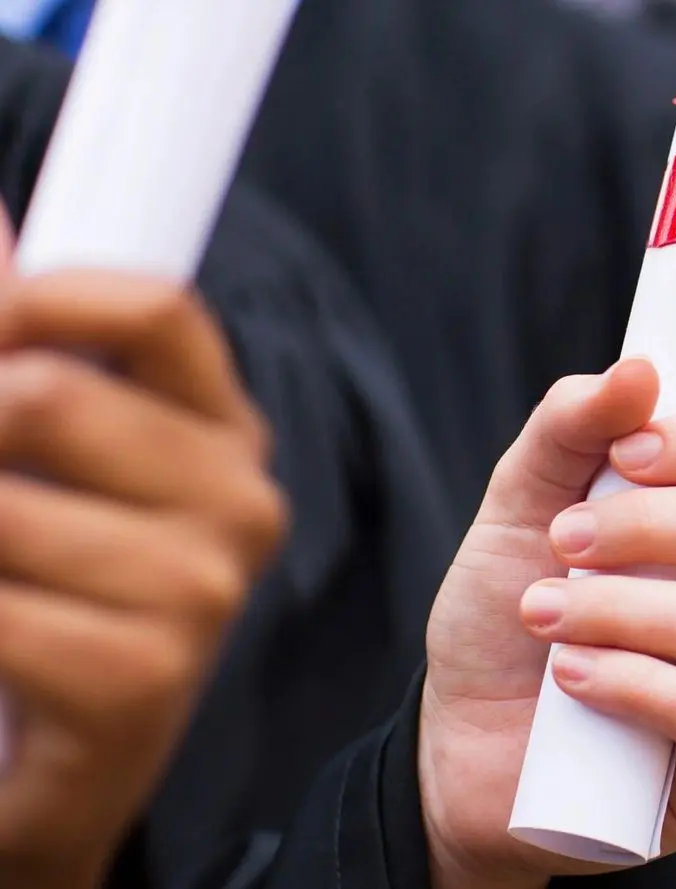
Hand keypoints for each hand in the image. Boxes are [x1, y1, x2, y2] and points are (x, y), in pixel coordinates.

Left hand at [0, 267, 284, 887]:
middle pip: (51, 396)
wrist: (34, 785)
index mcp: (220, 435)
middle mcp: (236, 505)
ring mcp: (202, 594)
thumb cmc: (35, 605)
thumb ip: (18, 346)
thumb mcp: (30, 466)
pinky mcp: (141, 678)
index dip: (36, 296)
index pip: (155, 306)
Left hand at [418, 359, 675, 888]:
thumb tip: (639, 369)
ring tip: (541, 614)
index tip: (627, 450)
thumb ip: (571, 431)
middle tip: (562, 540)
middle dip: (652, 523)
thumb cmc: (512, 624)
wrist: (464, 752)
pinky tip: (570, 677)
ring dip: (622, 609)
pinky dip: (635, 685)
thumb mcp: (521, 510)